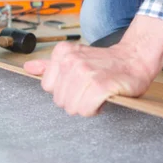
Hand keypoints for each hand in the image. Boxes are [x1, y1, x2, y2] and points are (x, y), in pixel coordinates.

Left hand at [24, 14, 162, 116]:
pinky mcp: (100, 85)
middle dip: (75, 99)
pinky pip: (86, 109)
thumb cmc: (105, 63)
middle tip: (90, 88)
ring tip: (97, 93)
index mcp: (63, 52)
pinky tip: (103, 99)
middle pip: (59, 100)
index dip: (65, 89)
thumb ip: (50, 65)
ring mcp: (85, 72)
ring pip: (72, 107)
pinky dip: (95, 109)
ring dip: (86, 105)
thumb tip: (28, 68)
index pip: (47, 87)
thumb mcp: (75, 57)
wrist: (134, 59)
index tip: (79, 83)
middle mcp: (71, 60)